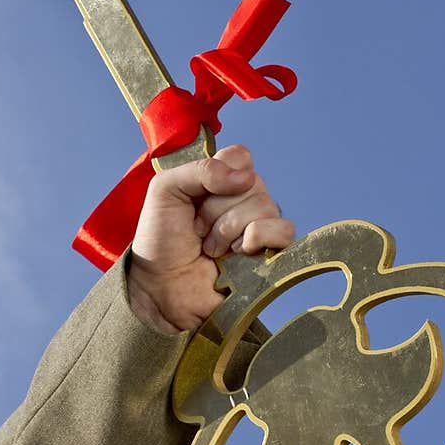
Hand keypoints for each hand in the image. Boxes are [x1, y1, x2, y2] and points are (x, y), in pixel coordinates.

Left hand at [127, 143, 294, 332]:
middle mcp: (243, 201)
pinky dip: (259, 237)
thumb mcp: (165, 190)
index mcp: (220, 181)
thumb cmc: (160, 240)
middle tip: (197, 229)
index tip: (195, 195)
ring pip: (266, 205)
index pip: (241, 157)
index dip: (221, 174)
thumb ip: (201, 170)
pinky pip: (284, 230)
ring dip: (229, 228)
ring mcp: (258, 227)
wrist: (160, 288)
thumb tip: (245, 178)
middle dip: (216, 209)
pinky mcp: (269, 253)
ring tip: (210, 248)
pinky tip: (237, 253)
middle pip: (252, 182)